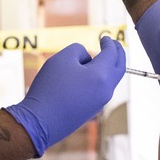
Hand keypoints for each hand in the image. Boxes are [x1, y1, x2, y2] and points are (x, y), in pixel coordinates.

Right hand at [5, 37, 124, 156]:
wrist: (39, 122)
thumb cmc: (50, 88)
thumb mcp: (62, 58)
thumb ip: (79, 50)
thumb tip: (88, 58)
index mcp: (102, 75)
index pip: (112, 54)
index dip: (109, 43)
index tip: (105, 37)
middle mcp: (106, 90)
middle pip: (119, 68)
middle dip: (118, 54)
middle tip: (113, 44)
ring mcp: (101, 102)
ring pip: (111, 80)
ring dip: (108, 66)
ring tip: (96, 58)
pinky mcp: (92, 110)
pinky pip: (102, 90)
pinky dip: (100, 78)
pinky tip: (87, 75)